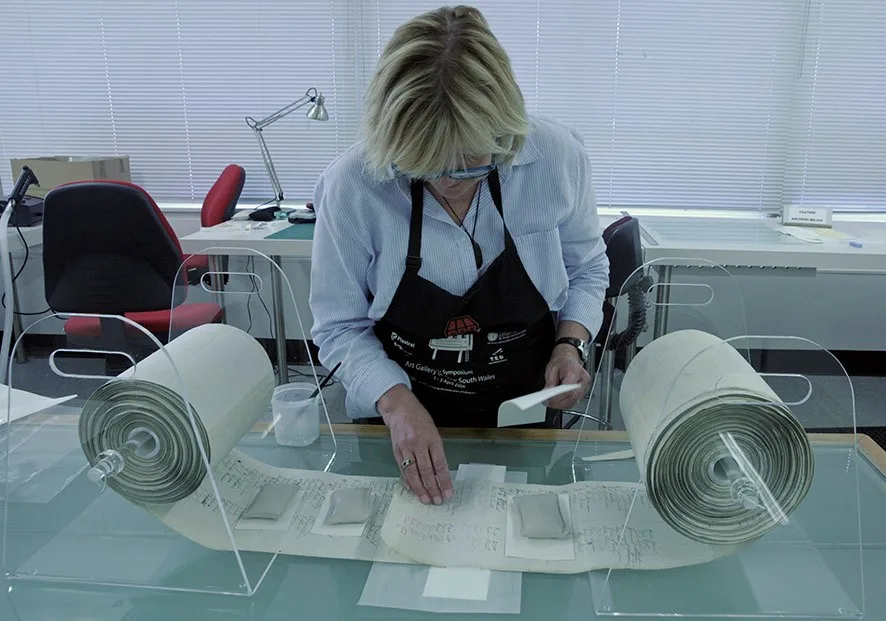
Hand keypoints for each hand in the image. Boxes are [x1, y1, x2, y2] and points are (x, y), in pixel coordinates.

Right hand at [378, 385, 453, 504]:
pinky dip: (409, 481)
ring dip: (420, 488)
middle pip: (427, 471)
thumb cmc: (419, 419)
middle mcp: (418, 444)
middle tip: (438, 500)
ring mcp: (406, 448)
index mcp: (432, 438)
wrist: (399, 408)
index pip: (440, 464)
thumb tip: (440, 472)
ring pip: (413, 473)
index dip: (444, 480)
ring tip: (426, 499)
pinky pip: (403, 469)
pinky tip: (414, 489)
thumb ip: (436, 450)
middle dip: (433, 488)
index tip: (448, 492)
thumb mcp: (433, 431)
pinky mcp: (396, 451)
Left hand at [544, 344, 590, 409]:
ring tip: (551, 401)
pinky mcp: (583, 392)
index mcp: (575, 371)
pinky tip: (558, 401)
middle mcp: (583, 380)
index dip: (558, 398)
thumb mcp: (551, 369)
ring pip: (573, 402)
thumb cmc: (562, 362)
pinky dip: (565, 403)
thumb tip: (548, 394)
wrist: (568, 359)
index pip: (568, 390)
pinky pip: (574, 401)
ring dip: (561, 404)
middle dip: (558, 403)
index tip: (548, 400)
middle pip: (572, 398)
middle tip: (547, 402)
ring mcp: (585, 386)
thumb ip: (550, 383)